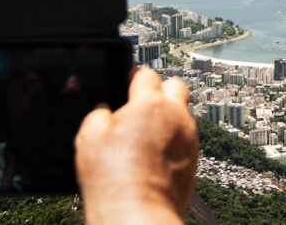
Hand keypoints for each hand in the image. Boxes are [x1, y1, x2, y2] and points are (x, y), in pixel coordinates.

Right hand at [75, 68, 198, 224]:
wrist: (139, 212)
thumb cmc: (113, 177)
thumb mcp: (89, 138)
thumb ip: (98, 114)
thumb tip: (105, 111)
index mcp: (150, 103)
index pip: (145, 74)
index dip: (133, 76)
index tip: (128, 82)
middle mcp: (176, 114)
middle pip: (175, 85)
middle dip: (160, 90)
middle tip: (142, 104)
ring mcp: (189, 135)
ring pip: (182, 112)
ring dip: (169, 115)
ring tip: (147, 133)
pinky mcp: (196, 155)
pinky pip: (187, 135)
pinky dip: (175, 137)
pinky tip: (157, 152)